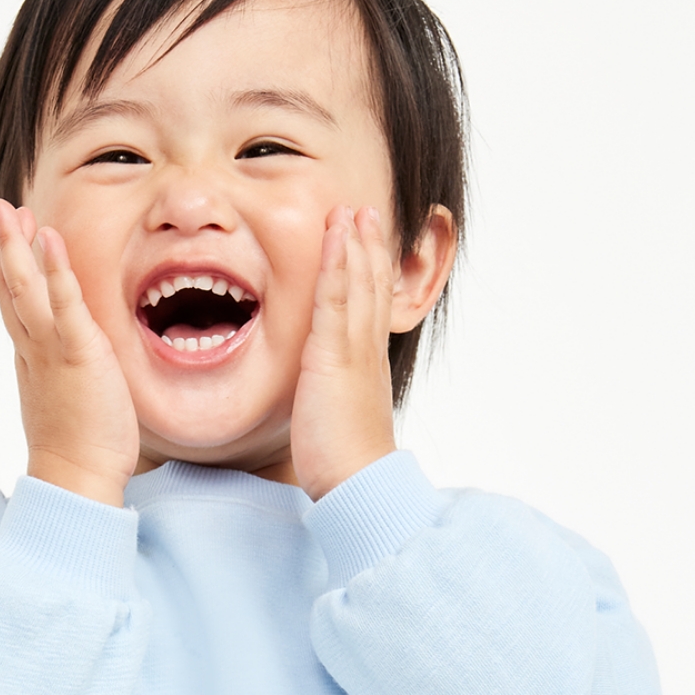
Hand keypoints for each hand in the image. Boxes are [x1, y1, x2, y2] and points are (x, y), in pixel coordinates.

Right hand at [0, 199, 139, 507]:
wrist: (77, 477)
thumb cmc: (80, 447)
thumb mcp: (65, 399)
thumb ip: (63, 375)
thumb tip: (68, 366)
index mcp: (32, 358)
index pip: (11, 305)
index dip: (0, 270)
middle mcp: (33, 349)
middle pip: (10, 288)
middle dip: (2, 246)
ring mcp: (51, 349)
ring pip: (26, 288)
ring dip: (17, 246)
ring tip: (9, 210)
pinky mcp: (78, 353)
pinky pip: (64, 304)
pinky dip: (56, 270)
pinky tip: (49, 239)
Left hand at [290, 205, 398, 500]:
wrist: (358, 484)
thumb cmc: (346, 466)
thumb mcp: (339, 422)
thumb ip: (332, 400)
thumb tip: (322, 400)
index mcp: (367, 366)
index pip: (371, 309)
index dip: (371, 273)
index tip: (366, 244)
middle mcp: (366, 352)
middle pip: (372, 287)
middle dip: (369, 248)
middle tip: (365, 212)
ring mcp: (354, 350)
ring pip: (358, 284)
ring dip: (355, 243)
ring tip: (352, 210)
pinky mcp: (335, 356)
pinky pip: (336, 298)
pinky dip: (337, 263)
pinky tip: (336, 236)